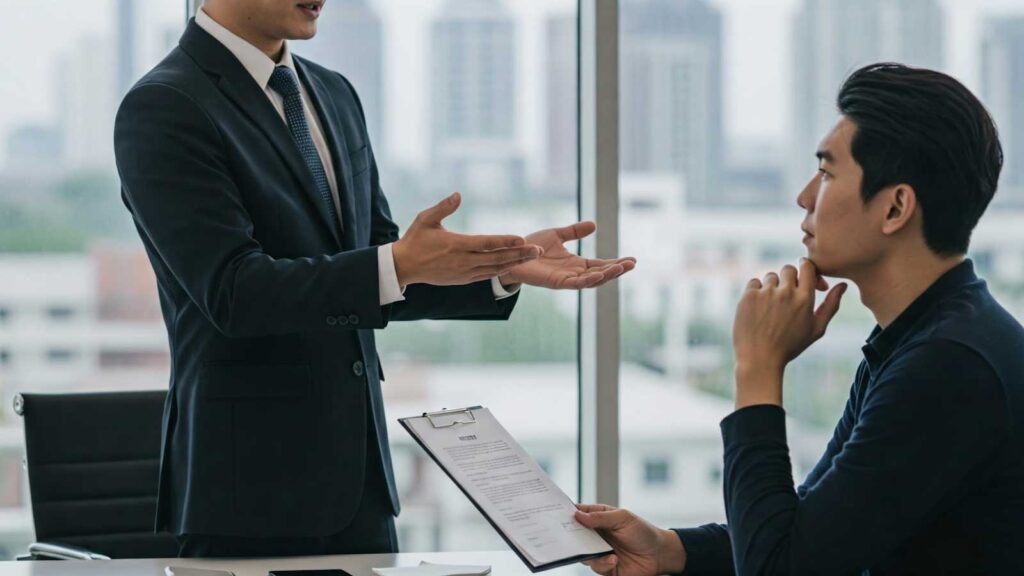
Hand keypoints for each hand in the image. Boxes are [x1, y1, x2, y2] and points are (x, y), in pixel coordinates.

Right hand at [392, 193, 543, 285]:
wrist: (404, 266)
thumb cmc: (415, 239)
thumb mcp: (426, 219)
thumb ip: (443, 207)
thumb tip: (458, 194)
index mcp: (456, 245)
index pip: (486, 243)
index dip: (505, 241)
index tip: (522, 238)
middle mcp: (463, 261)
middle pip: (496, 258)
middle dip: (519, 254)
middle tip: (538, 250)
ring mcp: (464, 273)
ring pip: (494, 269)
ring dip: (514, 263)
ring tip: (531, 258)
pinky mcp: (463, 280)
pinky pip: (487, 275)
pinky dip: (501, 271)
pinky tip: (513, 265)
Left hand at [499, 221, 636, 288]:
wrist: (513, 255)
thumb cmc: (532, 247)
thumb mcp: (557, 235)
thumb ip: (574, 232)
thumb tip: (594, 224)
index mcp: (576, 264)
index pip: (601, 264)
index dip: (616, 263)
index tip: (633, 260)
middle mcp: (574, 273)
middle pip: (601, 274)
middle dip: (617, 270)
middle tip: (632, 264)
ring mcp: (567, 279)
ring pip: (592, 280)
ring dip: (607, 275)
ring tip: (621, 268)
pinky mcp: (557, 283)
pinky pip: (576, 283)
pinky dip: (588, 280)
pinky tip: (599, 275)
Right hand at [574, 504, 684, 575]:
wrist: (660, 555)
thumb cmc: (643, 532)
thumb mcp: (623, 518)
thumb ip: (601, 517)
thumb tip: (578, 515)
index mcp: (599, 518)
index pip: (578, 514)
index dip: (567, 514)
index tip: (556, 515)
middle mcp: (596, 535)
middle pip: (575, 535)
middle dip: (571, 537)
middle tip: (570, 538)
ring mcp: (600, 551)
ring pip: (583, 554)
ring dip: (591, 553)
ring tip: (608, 553)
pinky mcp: (605, 567)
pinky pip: (595, 567)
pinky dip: (603, 564)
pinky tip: (614, 560)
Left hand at [732, 257, 846, 380]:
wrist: (759, 359)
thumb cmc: (790, 346)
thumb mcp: (816, 329)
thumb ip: (831, 305)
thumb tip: (843, 285)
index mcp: (804, 299)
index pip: (807, 266)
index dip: (805, 268)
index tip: (803, 276)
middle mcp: (785, 293)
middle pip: (788, 269)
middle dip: (789, 279)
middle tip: (787, 296)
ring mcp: (765, 293)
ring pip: (771, 277)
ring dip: (772, 287)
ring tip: (772, 308)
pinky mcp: (748, 296)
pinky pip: (754, 283)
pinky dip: (756, 292)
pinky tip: (759, 309)